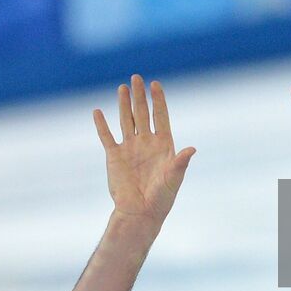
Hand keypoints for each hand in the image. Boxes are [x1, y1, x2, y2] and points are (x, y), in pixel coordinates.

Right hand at [93, 76, 195, 227]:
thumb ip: (180, 163)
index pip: (160, 116)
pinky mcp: (114, 157)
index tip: (155, 84)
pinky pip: (107, 137)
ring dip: (123, 104)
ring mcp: (129, 148)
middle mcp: (146, 143)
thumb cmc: (161, 198)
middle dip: (139, 96)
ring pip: (125, 120)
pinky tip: (98, 111)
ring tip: (122, 88)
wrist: (140, 213)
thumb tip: (192, 149)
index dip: (158, 100)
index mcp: (163, 145)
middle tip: (136, 77)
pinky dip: (102, 125)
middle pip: (142, 113)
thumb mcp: (174, 179)